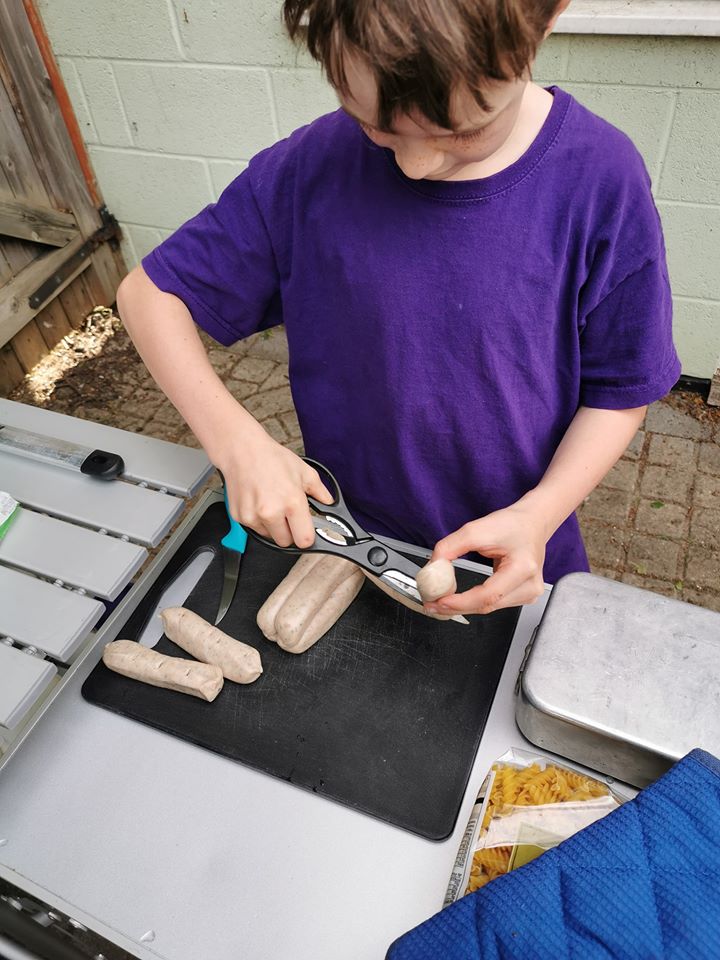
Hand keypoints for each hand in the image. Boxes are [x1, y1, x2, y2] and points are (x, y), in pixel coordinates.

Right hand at [217, 431, 332, 547]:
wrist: (242, 451)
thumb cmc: (272, 458)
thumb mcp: (304, 471)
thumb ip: (320, 491)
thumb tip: (329, 504)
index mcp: (292, 502)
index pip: (304, 540)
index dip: (307, 536)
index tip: (306, 530)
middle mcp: (271, 512)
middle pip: (286, 542)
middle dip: (290, 531)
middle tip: (288, 513)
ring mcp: (253, 516)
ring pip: (269, 536)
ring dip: (273, 526)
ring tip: (272, 504)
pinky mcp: (239, 517)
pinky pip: (255, 529)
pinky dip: (259, 521)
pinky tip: (259, 503)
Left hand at [424, 503, 546, 615]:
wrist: (532, 523)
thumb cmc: (511, 524)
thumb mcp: (476, 529)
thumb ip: (450, 547)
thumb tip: (432, 567)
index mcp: (523, 568)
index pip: (488, 594)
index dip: (461, 602)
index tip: (439, 601)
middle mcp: (530, 585)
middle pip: (487, 606)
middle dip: (456, 607)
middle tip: (431, 604)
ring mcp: (529, 593)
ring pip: (489, 608)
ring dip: (463, 607)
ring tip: (440, 601)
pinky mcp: (524, 596)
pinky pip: (494, 604)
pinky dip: (473, 603)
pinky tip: (458, 600)